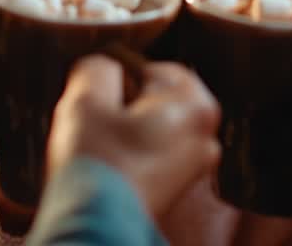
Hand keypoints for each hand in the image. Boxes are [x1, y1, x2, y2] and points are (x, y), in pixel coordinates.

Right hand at [46, 56, 220, 216]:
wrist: (97, 226)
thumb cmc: (97, 163)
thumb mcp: (85, 100)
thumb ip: (97, 66)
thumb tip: (103, 65)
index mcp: (195, 104)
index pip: (149, 65)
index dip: (114, 71)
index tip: (91, 83)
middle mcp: (206, 132)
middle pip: (156, 95)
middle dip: (124, 98)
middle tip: (94, 111)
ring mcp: (196, 162)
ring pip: (155, 122)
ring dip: (127, 122)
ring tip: (98, 135)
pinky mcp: (179, 185)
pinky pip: (155, 148)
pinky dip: (133, 146)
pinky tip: (109, 155)